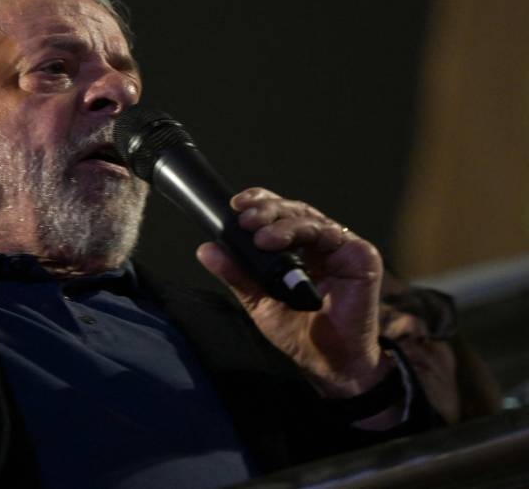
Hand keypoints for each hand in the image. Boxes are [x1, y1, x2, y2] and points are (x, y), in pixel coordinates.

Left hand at [197, 187, 391, 398]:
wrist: (329, 362)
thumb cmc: (298, 332)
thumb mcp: (258, 301)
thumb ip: (236, 274)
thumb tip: (206, 249)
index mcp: (297, 248)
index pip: (277, 215)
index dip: (259, 203)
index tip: (235, 206)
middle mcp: (319, 243)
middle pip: (291, 210)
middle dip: (265, 210)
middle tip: (244, 219)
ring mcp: (340, 247)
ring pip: (308, 218)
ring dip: (280, 222)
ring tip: (259, 236)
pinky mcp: (360, 255)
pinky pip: (330, 234)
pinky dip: (302, 232)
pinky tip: (280, 242)